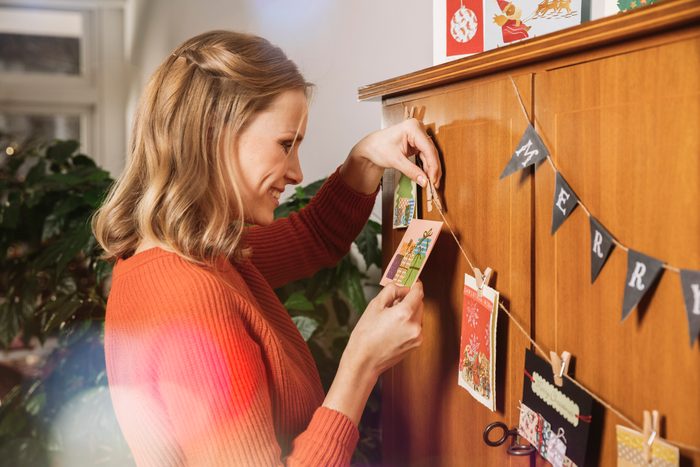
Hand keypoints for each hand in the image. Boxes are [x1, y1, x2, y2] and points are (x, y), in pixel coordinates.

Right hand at [322, 281, 423, 424]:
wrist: (364, 361)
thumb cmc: (365, 334)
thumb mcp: (374, 306)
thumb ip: (391, 292)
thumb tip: (401, 287)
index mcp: (405, 313)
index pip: (418, 292)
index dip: (414, 285)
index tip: (411, 282)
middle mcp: (415, 325)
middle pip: (420, 303)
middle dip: (410, 299)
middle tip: (394, 300)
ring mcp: (417, 336)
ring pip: (418, 315)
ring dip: (410, 311)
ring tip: (391, 316)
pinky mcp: (416, 345)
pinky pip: (416, 327)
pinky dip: (409, 323)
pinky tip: (394, 327)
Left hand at [339, 118, 441, 193]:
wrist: (370, 148)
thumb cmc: (378, 148)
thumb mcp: (395, 161)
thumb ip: (411, 171)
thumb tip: (424, 181)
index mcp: (412, 127)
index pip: (428, 148)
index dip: (433, 165)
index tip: (433, 179)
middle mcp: (417, 129)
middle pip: (431, 151)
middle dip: (433, 168)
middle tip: (434, 183)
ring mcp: (418, 135)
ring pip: (429, 154)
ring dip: (431, 169)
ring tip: (432, 182)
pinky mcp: (417, 143)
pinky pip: (425, 155)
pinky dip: (426, 166)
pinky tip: (427, 176)